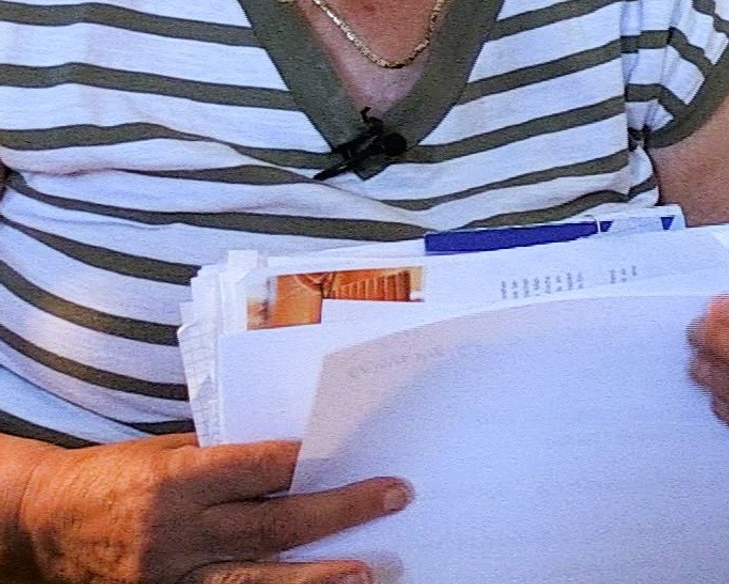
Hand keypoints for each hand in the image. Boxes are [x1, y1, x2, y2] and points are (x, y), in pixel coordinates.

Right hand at [13, 433, 408, 583]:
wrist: (43, 523)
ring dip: (318, 576)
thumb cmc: (115, 476)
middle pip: (272, 525)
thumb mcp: (167, 453)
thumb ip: (226, 459)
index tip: (356, 450)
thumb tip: (300, 457)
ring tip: (367, 571)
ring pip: (256, 578)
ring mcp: (168, 575)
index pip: (258, 467)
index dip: (309, 461)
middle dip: (339, 511)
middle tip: (393, 495)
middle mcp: (173, 532)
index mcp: (175, 481)